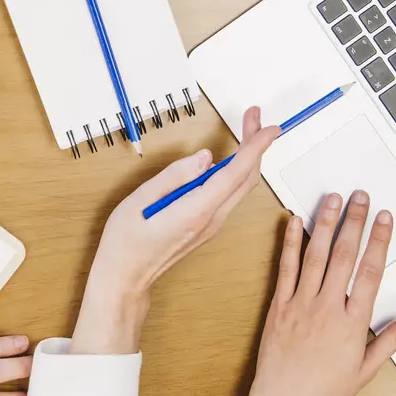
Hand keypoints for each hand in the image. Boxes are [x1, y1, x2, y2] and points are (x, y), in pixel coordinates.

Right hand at [71, 106, 279, 354]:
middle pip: (246, 178)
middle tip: (253, 117)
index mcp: (196, 210)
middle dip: (256, 144)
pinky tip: (229, 159)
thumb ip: (175, 176)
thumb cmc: (126, 240)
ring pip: (241, 187)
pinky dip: (237, 172)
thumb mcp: (140, 199)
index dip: (256, 147)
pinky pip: (230, 195)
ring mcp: (212, 225)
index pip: (235, 173)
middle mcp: (211, 219)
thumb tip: (206, 157)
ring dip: (248, 158)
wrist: (126, 278)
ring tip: (245, 131)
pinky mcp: (208, 227)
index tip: (269, 127)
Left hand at [240, 193, 395, 395]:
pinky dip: (291, 243)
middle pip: (344, 255)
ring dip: (324, 223)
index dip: (379, 240)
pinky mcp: (279, 306)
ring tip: (332, 198)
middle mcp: (327, 308)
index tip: (384, 217)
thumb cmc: (324, 391)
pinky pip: (286, 268)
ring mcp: (301, 304)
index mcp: (353, 323)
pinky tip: (294, 221)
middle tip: (360, 196)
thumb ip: (393, 340)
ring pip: (315, 255)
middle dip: (354, 222)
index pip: (370, 271)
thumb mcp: (366, 369)